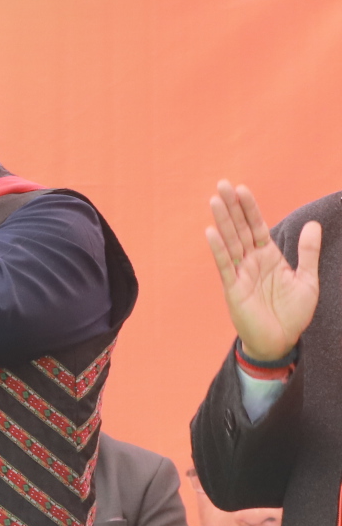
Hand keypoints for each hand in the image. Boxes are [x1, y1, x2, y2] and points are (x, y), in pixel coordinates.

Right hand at [208, 182, 321, 363]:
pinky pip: (224, 265)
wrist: (281, 341)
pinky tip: (211, 232)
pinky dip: (218, 249)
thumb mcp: (307, 280)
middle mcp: (251, 261)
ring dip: (222, 221)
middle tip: (221, 184)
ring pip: (230, 242)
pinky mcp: (233, 288)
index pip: (257, 226)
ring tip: (215, 200)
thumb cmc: (293, 314)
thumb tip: (313, 224)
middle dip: (231, 207)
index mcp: (268, 256)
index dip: (250, 208)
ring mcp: (240, 273)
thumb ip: (308, 253)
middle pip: (239, 228)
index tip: (242, 189)